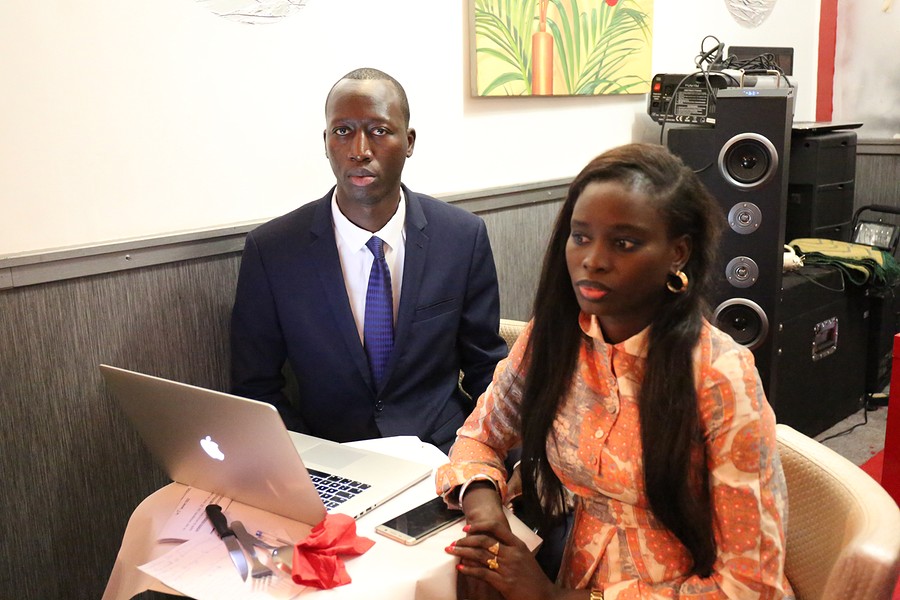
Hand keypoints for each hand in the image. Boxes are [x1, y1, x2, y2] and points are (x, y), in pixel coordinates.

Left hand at [448, 483, 557, 599]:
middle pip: (484, 541)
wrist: (546, 596)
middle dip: (465, 541)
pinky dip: (468, 569)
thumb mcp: (525, 558)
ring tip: (451, 551)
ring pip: (480, 555)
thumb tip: (488, 545)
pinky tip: (460, 568)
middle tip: (453, 543)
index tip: (466, 529)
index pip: (496, 528)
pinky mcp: (504, 583)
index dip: (479, 526)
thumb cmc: (534, 579)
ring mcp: (508, 568)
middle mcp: (512, 554)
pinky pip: (481, 573)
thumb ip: (510, 550)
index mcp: (518, 545)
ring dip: (462, 552)